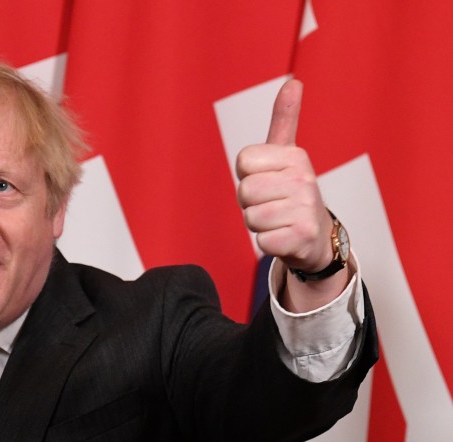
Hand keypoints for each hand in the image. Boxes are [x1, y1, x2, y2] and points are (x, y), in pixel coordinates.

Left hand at [236, 79, 334, 275]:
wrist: (317, 236)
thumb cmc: (291, 193)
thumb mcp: (287, 155)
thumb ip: (285, 120)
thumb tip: (293, 81)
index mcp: (295, 157)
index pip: (243, 162)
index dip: (248, 175)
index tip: (267, 179)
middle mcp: (304, 180)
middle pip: (244, 191)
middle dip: (250, 202)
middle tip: (272, 203)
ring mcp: (305, 209)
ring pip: (250, 217)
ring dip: (258, 224)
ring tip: (278, 220)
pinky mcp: (301, 237)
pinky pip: (261, 241)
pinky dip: (268, 242)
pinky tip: (284, 236)